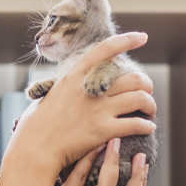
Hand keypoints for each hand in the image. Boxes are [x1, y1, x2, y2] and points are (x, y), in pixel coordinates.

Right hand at [6, 32, 156, 175]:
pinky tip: (147, 128)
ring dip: (150, 105)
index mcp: (74, 76)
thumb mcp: (48, 95)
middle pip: (133, 78)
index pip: (105, 49)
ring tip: (149, 111)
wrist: (34, 148)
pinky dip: (146, 125)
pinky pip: (137, 123)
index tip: (142, 37)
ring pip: (141, 99)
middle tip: (147, 92)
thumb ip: (64, 87)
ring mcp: (98, 109)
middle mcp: (89, 88)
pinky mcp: (103, 130)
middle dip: (146, 84)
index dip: (127, 40)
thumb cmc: (35, 125)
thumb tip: (68, 84)